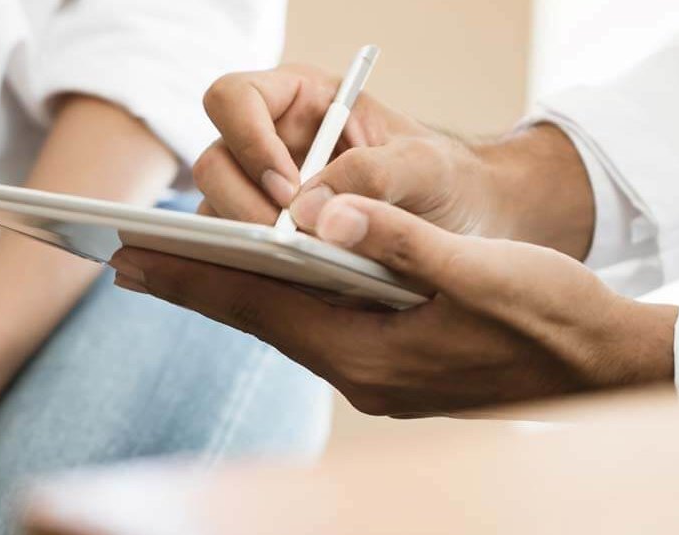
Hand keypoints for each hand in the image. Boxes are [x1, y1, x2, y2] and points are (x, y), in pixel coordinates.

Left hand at [110, 194, 678, 415]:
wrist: (606, 367)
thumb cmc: (552, 318)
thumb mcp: (477, 271)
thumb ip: (395, 240)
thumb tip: (318, 215)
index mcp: (369, 356)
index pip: (259, 308)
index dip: (193, 279)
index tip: (132, 261)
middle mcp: (361, 374)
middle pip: (259, 319)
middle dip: (195, 286)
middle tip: (129, 260)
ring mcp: (377, 375)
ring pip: (285, 324)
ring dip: (234, 291)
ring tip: (180, 264)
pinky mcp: (395, 365)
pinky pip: (317, 328)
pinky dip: (280, 299)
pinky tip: (264, 280)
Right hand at [195, 65, 595, 259]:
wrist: (465, 230)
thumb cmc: (446, 180)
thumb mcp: (426, 167)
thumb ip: (374, 174)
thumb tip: (307, 209)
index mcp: (297, 103)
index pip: (233, 100)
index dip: (247, 140)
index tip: (288, 188)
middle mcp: (268, 148)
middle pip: (212, 165)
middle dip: (244, 207)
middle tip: (289, 243)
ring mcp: (260, 200)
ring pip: (214, 218)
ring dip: (247, 247)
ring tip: (300, 270)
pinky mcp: (267, 248)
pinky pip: (237, 260)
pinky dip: (258, 276)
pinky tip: (299, 290)